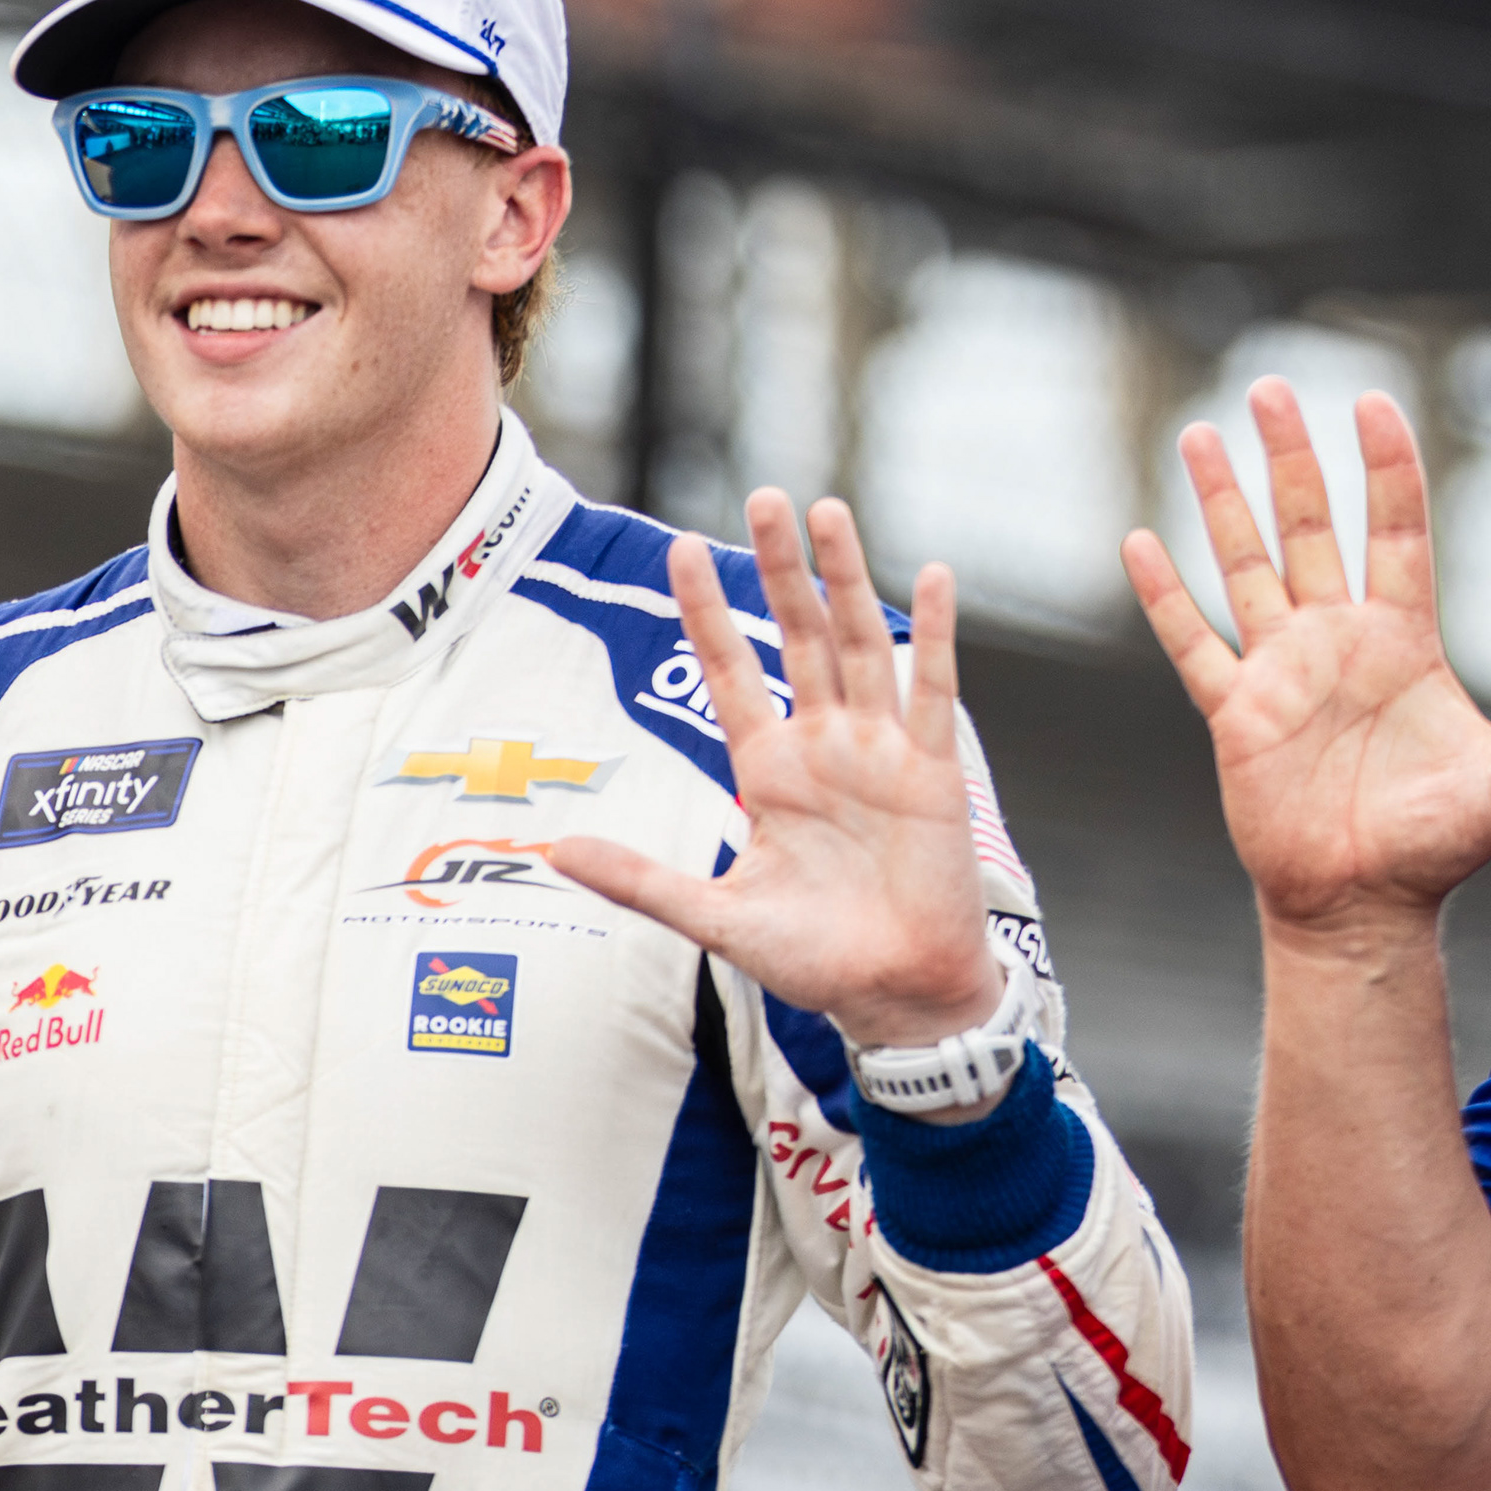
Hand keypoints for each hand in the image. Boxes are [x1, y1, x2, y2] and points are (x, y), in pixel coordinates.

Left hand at [553, 492, 1001, 1057]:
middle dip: (777, 568)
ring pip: (859, 643)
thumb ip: (639, 880)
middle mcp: (822, 745)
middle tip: (761, 496)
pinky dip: (936, 633)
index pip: (731, 670)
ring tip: (827, 512)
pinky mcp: (931, 770)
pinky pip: (932, 689)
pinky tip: (933, 575)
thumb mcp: (712, 916)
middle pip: (797, 634)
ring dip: (846, 578)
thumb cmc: (810, 959)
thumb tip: (553, 853)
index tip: (678, 549)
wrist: (894, 994)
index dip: (706, 612)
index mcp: (767, 770)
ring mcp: (878, 750)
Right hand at [1123, 380, 1490, 944]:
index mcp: (1403, 642)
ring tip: (1201, 436)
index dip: (1388, 469)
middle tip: (1272, 389)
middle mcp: (1337, 642)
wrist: (1362, 905)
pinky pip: (1192, 644)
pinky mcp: (1235, 714)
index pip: (1397, 531)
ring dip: (1222, 503)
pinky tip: (1139, 544)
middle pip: (1311, 528)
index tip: (1374, 403)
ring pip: (1244, 567)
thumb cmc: (1439, 847)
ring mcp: (1281, 674)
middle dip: (1292, 458)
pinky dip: (1164, 596)